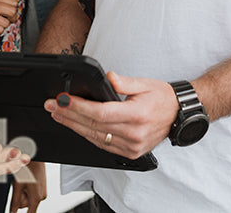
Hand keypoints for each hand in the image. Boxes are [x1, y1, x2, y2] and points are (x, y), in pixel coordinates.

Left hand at [10, 160, 45, 211]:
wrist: (35, 157)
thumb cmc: (27, 168)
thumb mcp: (17, 186)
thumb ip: (14, 202)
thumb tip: (12, 212)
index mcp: (36, 197)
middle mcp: (42, 196)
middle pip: (26, 205)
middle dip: (20, 197)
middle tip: (19, 185)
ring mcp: (42, 192)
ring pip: (28, 199)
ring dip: (22, 192)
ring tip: (23, 181)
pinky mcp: (42, 188)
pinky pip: (31, 194)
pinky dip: (26, 189)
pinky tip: (26, 181)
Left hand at [44, 72, 178, 158]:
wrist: (179, 115)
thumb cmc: (162, 98)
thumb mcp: (145, 84)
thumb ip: (124, 82)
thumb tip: (107, 77)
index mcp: (137, 115)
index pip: (100, 113)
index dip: (78, 107)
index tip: (61, 99)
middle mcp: (133, 134)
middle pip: (93, 126)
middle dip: (69, 115)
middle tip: (51, 105)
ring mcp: (132, 146)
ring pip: (95, 138)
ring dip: (73, 126)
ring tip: (57, 115)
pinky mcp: (130, 153)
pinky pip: (103, 146)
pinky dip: (87, 135)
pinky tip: (75, 127)